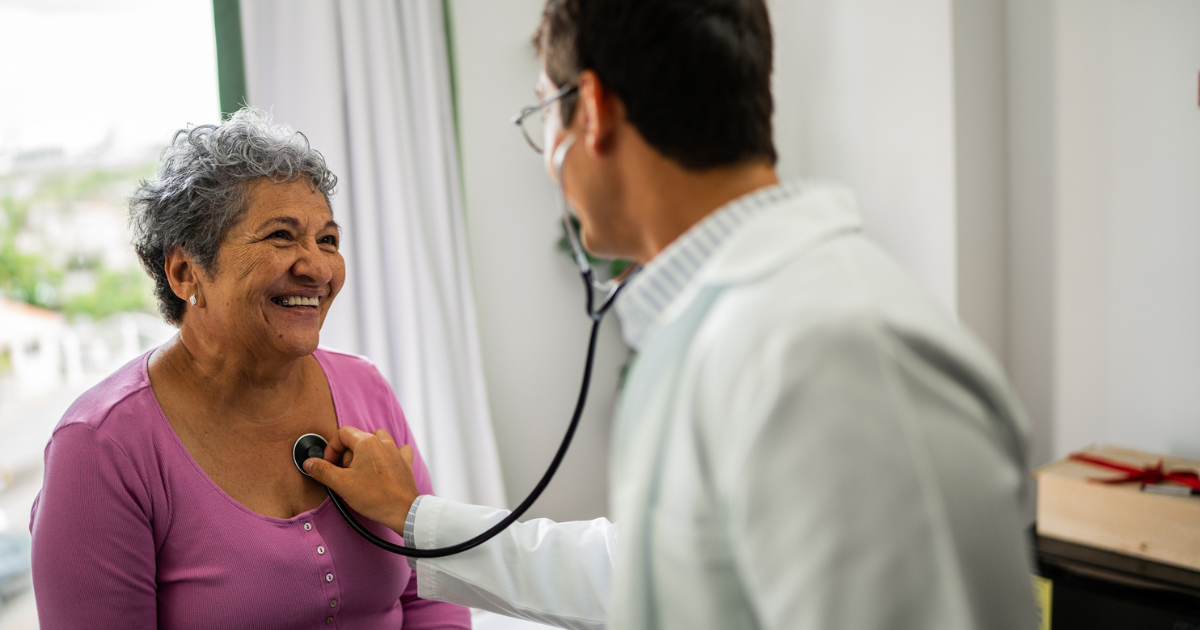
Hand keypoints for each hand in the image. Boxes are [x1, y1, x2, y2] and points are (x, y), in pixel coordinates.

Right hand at [304, 426, 419, 533]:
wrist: (403, 511)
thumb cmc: (375, 497)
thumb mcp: (341, 484)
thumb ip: (322, 470)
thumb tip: (309, 463)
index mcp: (367, 442)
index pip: (342, 433)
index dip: (331, 448)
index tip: (329, 464)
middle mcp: (383, 442)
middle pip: (357, 438)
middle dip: (347, 454)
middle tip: (344, 473)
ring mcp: (396, 451)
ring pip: (376, 441)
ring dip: (365, 453)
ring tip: (361, 471)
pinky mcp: (405, 463)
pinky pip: (396, 450)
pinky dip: (387, 455)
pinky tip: (383, 466)